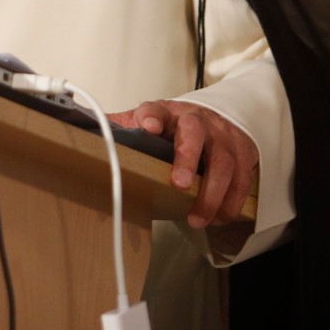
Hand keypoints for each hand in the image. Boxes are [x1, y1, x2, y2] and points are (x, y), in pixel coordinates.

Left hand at [111, 100, 257, 229]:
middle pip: (195, 134)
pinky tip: (220, 218)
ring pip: (224, 162)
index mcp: (168, 114)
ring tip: (198, 219)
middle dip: (188, 158)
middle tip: (179, 184)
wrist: (216, 118)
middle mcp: (198, 122)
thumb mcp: (149, 123)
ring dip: (212, 193)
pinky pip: (242, 179)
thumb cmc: (176, 127)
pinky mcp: (243, 154)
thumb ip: (124, 128)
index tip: (148, 128)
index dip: (151, 117)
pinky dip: (232, 202)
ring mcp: (223, 137)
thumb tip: (87, 128)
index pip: (156, 110)